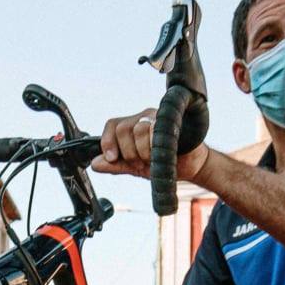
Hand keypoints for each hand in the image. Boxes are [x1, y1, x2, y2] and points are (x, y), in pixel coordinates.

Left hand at [90, 109, 209, 183]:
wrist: (189, 167)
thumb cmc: (161, 164)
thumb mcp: (134, 167)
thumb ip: (115, 165)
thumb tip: (94, 164)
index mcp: (131, 125)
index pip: (112, 125)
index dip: (107, 142)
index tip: (112, 158)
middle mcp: (143, 117)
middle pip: (123, 128)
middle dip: (129, 152)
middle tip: (140, 163)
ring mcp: (158, 117)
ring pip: (138, 129)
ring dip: (143, 152)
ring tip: (152, 160)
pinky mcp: (171, 121)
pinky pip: (155, 130)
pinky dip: (154, 148)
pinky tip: (160, 155)